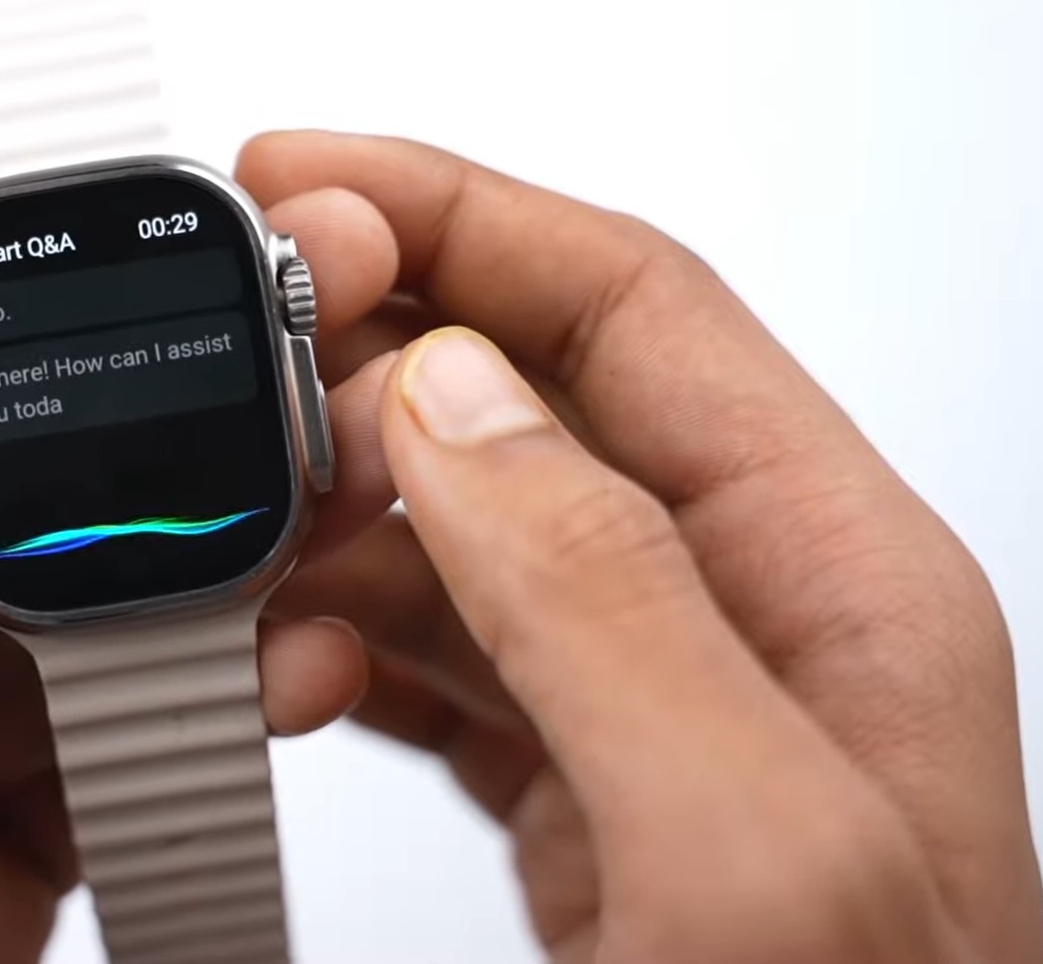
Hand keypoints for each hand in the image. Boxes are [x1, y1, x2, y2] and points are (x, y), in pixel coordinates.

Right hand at [240, 132, 1042, 962]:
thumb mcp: (745, 861)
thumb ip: (606, 599)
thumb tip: (459, 403)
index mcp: (834, 583)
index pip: (636, 308)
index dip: (460, 215)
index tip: (299, 182)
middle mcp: (750, 621)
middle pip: (528, 401)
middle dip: (354, 367)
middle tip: (208, 382)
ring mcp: (660, 708)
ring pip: (460, 526)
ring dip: (322, 519)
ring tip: (214, 558)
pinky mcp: (585, 793)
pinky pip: (437, 656)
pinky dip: (337, 639)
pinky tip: (275, 670)